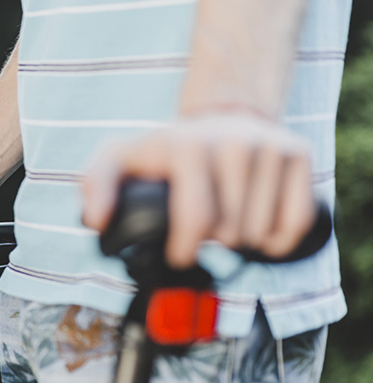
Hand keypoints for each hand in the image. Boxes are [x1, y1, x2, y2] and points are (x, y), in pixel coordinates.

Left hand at [81, 113, 315, 267]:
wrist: (221, 115)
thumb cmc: (167, 150)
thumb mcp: (122, 160)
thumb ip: (97, 186)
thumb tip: (97, 221)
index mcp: (189, 148)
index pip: (197, 222)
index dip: (186, 250)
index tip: (180, 253)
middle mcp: (234, 143)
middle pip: (230, 234)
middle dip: (214, 242)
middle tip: (204, 227)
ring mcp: (270, 147)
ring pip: (261, 234)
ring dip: (243, 241)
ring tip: (228, 221)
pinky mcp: (299, 155)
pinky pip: (297, 223)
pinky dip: (278, 239)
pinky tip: (259, 227)